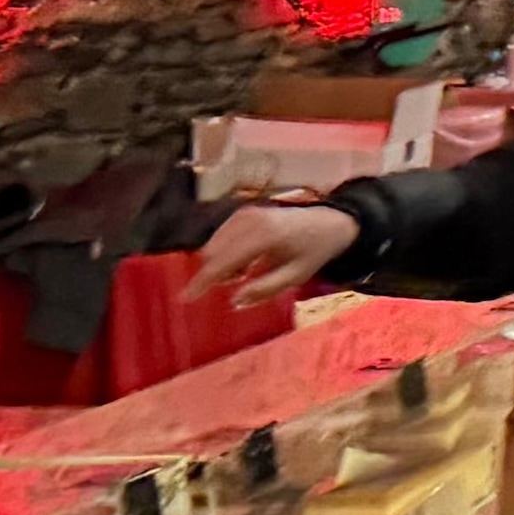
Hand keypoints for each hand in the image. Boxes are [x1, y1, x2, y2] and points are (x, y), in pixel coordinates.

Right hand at [190, 203, 358, 304]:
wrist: (329, 223)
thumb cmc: (313, 252)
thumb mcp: (295, 277)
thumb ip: (264, 289)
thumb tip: (233, 302)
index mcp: (263, 236)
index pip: (222, 261)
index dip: (202, 282)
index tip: (184, 299)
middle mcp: (249, 220)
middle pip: (211, 253)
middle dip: (214, 274)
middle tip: (239, 281)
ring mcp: (244, 213)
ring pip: (212, 246)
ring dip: (221, 264)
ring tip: (247, 271)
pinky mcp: (242, 212)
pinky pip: (219, 238)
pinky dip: (225, 253)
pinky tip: (246, 261)